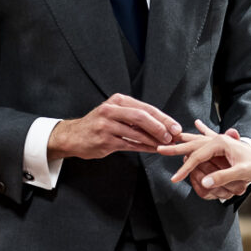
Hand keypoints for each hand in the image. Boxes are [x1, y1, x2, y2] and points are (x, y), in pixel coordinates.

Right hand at [48, 93, 181, 159]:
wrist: (74, 136)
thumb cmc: (99, 124)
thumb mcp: (116, 113)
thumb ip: (136, 117)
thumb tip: (164, 126)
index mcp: (118, 101)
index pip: (146, 108)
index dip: (164, 118)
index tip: (176, 127)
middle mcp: (111, 110)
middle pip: (142, 117)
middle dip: (161, 127)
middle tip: (173, 136)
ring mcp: (106, 125)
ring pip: (136, 133)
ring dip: (154, 140)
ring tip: (166, 145)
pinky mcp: (104, 140)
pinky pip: (129, 145)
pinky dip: (144, 148)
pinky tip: (154, 149)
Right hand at [158, 120, 250, 196]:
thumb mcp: (242, 173)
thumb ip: (223, 177)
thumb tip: (205, 183)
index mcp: (221, 143)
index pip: (196, 156)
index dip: (184, 168)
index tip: (174, 178)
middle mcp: (219, 139)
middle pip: (193, 144)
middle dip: (176, 147)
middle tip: (159, 149)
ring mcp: (222, 141)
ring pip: (199, 139)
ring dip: (185, 139)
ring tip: (173, 135)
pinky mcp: (226, 144)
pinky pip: (209, 137)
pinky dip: (202, 131)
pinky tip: (198, 123)